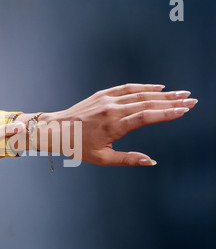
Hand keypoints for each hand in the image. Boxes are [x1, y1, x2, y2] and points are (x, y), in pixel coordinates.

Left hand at [16, 83, 196, 165]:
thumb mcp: (102, 158)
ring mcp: (107, 100)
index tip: (184, 110)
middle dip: (171, 101)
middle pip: (147, 103)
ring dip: (162, 93)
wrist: (57, 130)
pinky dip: (143, 87)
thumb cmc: (78, 146)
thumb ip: (127, 160)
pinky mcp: (103, 94)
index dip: (167, 113)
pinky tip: (157, 87)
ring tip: (180, 93)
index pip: (146, 117)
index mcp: (113, 127)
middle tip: (190, 100)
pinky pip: (126, 88)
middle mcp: (112, 110)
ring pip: (139, 94)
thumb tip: (150, 162)